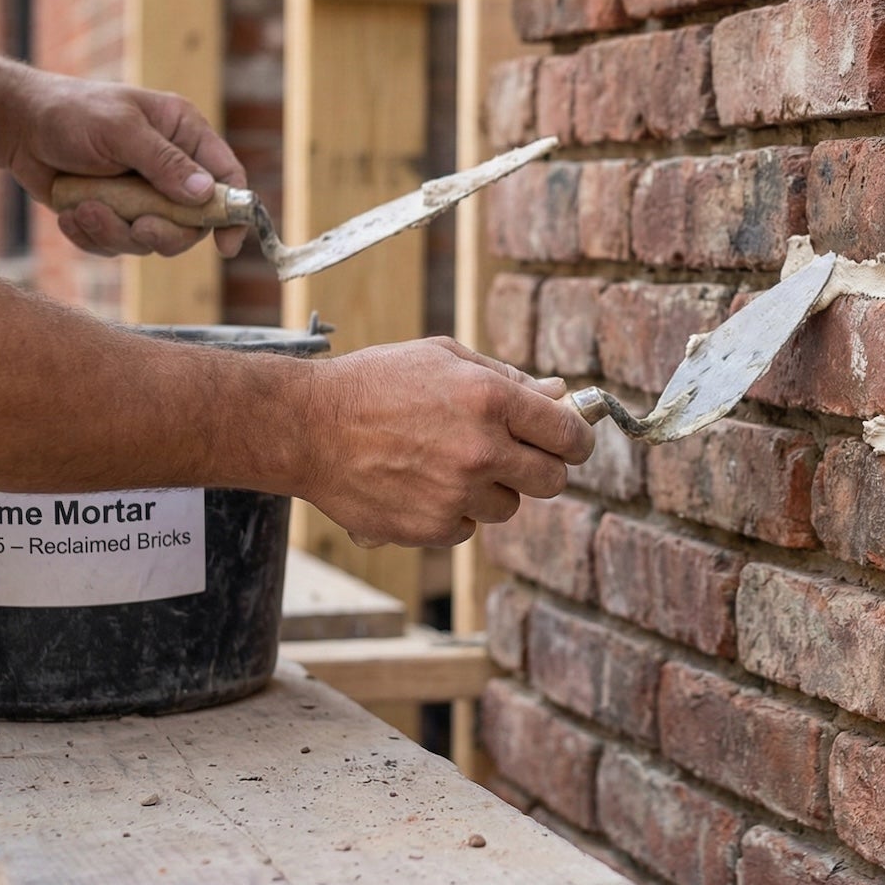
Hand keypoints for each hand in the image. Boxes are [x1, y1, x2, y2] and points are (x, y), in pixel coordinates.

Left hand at [7, 73, 247, 258]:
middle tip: (138, 226)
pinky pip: (117, 245)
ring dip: (116, 232)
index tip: (227, 245)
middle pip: (193, 222)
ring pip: (152, 239)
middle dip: (164, 231)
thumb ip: (164, 162)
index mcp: (184, 135)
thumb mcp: (120, 129)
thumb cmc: (71, 113)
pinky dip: (92, 236)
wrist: (17, 127)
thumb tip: (207, 194)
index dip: (234, 213)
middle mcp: (171, 168)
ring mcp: (143, 196)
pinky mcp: (114, 215)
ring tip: (83, 209)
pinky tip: (70, 213)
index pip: (227, 177)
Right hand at [299, 338, 595, 547]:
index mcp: (491, 399)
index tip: (571, 441)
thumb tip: (559, 395)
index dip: (576, 439)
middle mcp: (481, 450)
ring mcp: (457, 494)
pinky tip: (421, 483)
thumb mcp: (443, 357)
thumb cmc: (375, 382)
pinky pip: (467, 527)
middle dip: (542, 467)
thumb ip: (507, 378)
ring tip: (448, 462)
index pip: (568, 434)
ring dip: (491, 490)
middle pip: (552, 480)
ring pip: (508, 506)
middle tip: (517, 456)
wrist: (307, 427)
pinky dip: (453, 511)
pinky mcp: (431, 527)